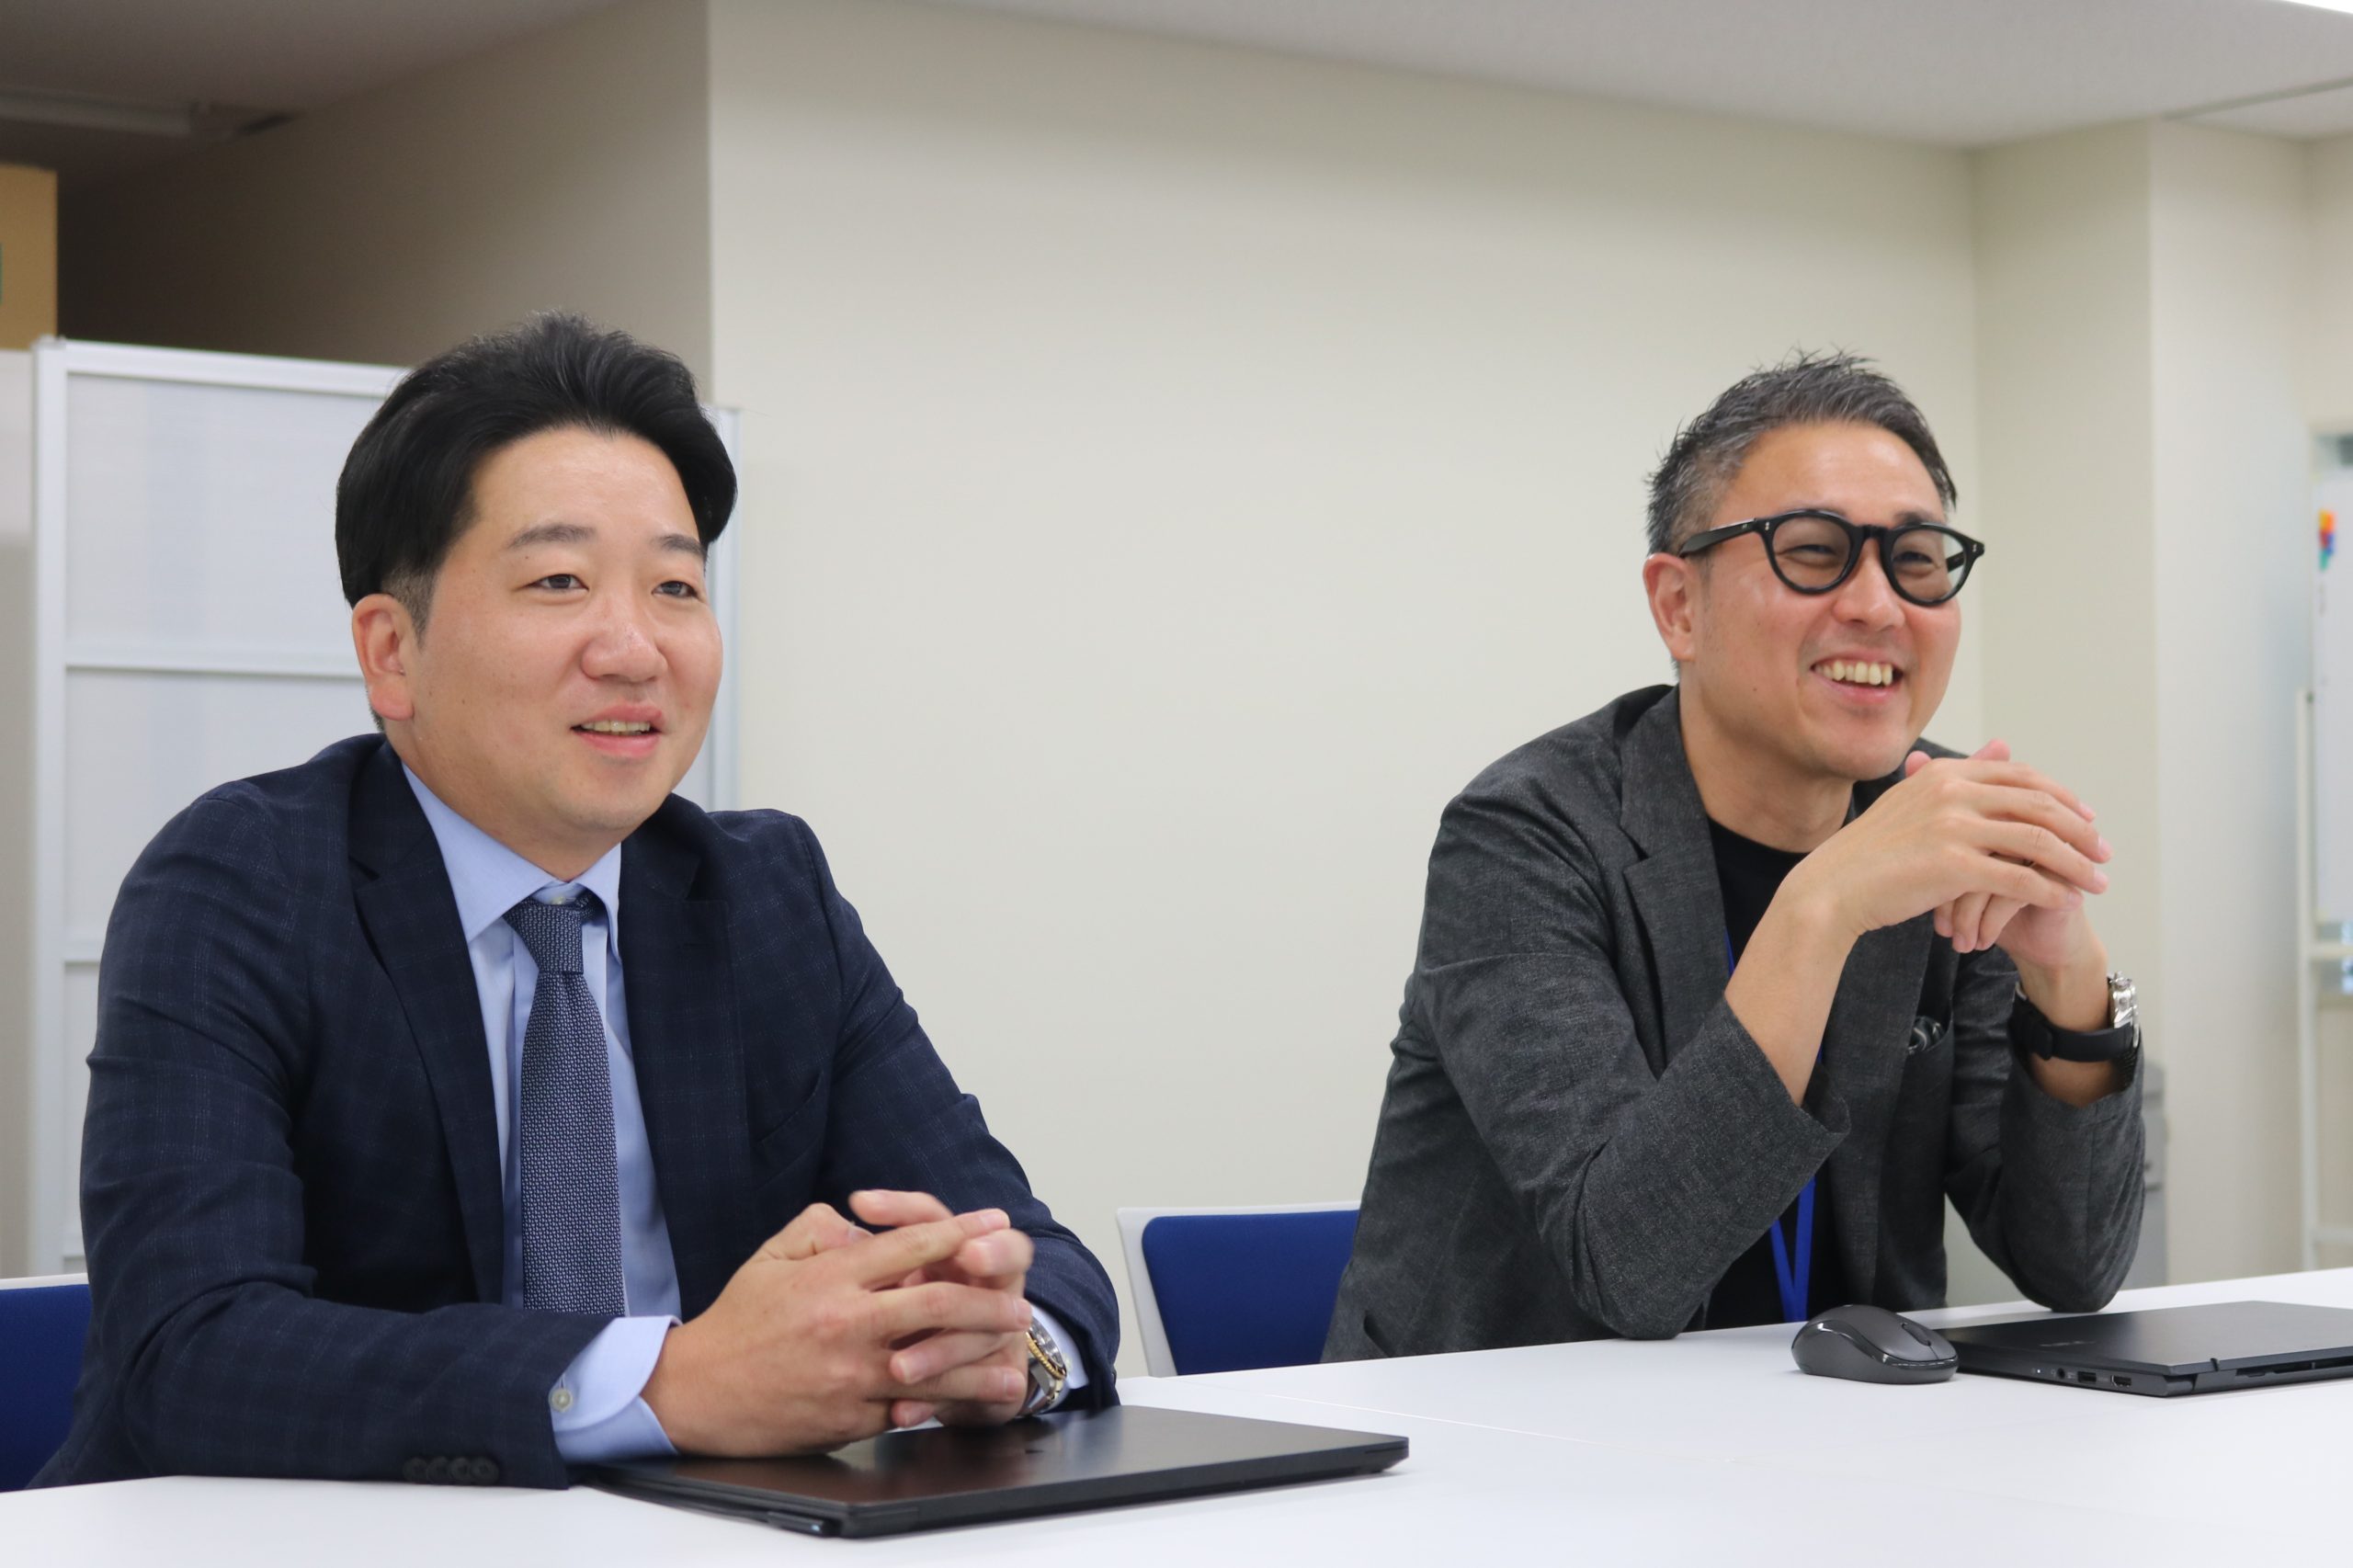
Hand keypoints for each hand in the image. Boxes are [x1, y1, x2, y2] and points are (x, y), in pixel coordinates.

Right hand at [640, 1200, 1033, 1456]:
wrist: (699, 1391)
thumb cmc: (738, 1320)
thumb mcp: (772, 1255)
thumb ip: (822, 1229)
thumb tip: (867, 1228)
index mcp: (831, 1276)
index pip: (910, 1245)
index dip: (960, 1231)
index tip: (992, 1222)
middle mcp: (848, 1323)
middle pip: (939, 1302)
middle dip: (988, 1299)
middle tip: (1018, 1302)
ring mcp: (852, 1374)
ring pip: (935, 1363)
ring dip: (981, 1358)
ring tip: (1012, 1358)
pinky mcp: (852, 1417)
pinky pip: (909, 1405)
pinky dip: (943, 1400)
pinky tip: (970, 1397)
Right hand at [1792, 740, 2109, 945]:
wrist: (1833, 887)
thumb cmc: (1873, 851)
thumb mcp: (1915, 800)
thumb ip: (1961, 774)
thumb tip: (2003, 744)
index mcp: (1946, 773)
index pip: (2023, 776)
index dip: (2063, 798)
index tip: (2087, 820)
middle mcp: (1952, 791)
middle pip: (2040, 805)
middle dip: (2081, 830)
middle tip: (2104, 853)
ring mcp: (1952, 826)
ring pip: (2038, 841)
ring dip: (2076, 864)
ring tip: (2098, 882)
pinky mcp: (1952, 865)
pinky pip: (2019, 877)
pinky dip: (2049, 890)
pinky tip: (2063, 901)